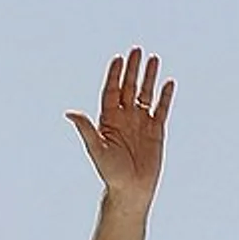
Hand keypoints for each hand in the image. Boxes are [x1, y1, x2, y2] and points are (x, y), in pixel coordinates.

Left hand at [66, 48, 172, 203]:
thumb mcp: (96, 149)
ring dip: (149, 77)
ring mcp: (141, 122)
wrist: (131, 190)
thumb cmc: (111, 172)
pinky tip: (168, 83)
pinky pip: (161, 109)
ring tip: (154, 59)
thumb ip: (86, 129)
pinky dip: (165, 96)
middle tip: (137, 50)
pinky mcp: (156, 131)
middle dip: (132, 69)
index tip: (118, 58)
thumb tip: (70, 112)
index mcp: (109, 119)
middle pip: (129, 87)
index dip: (115, 74)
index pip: (112, 91)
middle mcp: (125, 117)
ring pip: (145, 94)